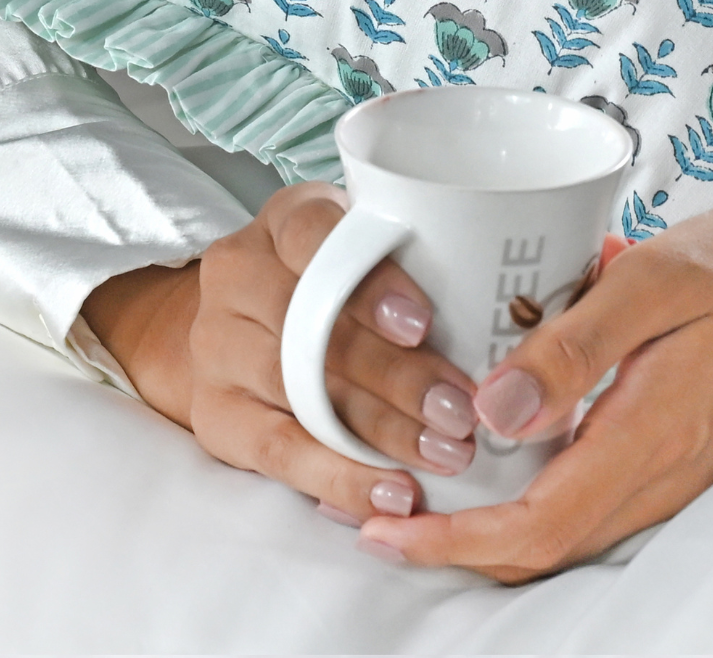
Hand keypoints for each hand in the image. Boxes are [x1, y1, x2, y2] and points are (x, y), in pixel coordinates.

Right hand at [82, 182, 481, 525]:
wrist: (239, 328)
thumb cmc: (331, 284)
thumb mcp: (361, 252)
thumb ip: (410, 264)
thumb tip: (499, 314)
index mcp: (284, 220)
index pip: (317, 236)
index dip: (371, 282)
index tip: (424, 323)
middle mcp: (238, 274)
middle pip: (312, 325)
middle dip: (394, 374)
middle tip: (459, 410)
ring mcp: (216, 343)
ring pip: (300, 389)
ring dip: (379, 429)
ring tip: (443, 453)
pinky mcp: (213, 412)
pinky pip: (279, 451)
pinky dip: (339, 476)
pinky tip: (390, 492)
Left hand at [357, 185, 712, 581]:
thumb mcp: (657, 280)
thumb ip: (575, 348)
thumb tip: (495, 412)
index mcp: (650, 439)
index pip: (535, 528)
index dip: (453, 542)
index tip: (385, 529)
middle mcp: (662, 472)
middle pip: (543, 543)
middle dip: (458, 543)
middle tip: (381, 512)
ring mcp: (677, 466)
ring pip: (569, 523)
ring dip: (493, 517)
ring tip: (422, 482)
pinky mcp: (682, 444)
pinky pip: (596, 488)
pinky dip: (537, 484)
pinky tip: (503, 433)